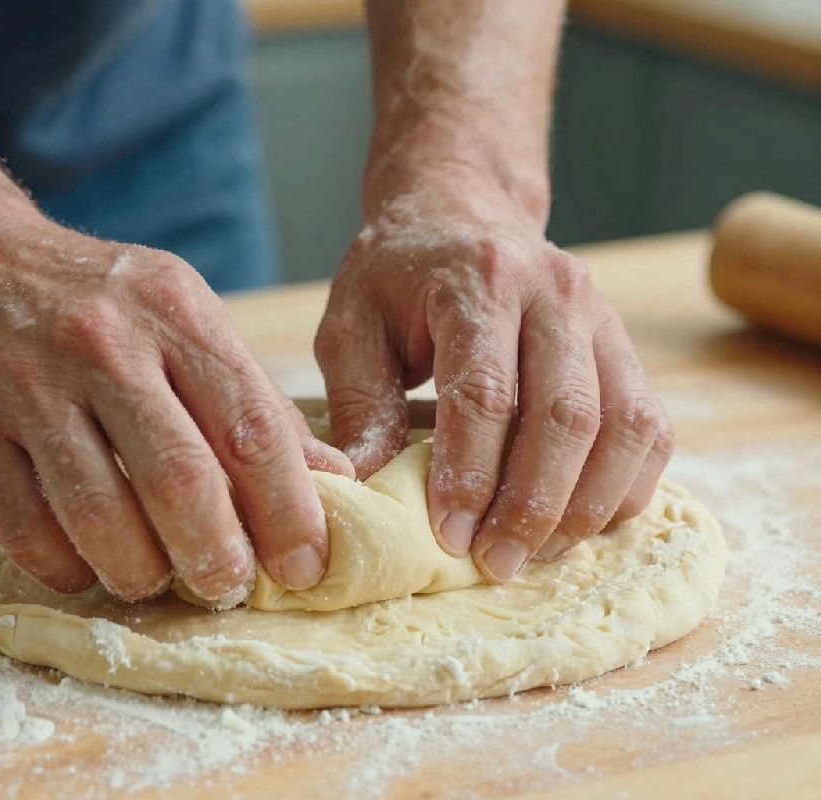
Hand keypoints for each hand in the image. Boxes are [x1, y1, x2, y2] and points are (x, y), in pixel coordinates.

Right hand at [0, 212, 351, 606]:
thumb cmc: (93, 302)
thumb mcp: (182, 318)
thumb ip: (251, 399)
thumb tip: (332, 480)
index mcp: (175, 313)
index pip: (251, 427)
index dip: (288, 512)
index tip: (306, 566)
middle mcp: (102, 345)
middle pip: (180, 480)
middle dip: (217, 558)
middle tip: (228, 590)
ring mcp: (27, 387)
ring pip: (100, 516)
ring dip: (140, 573)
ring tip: (157, 580)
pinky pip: (24, 530)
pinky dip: (66, 569)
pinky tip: (87, 568)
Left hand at [315, 168, 673, 581]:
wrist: (460, 213)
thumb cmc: (396, 278)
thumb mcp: (351, 325)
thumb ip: (358, 403)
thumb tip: (365, 485)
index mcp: (478, 279)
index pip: (485, 390)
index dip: (471, 472)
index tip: (448, 535)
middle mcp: (555, 293)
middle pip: (566, 414)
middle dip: (532, 504)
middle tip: (495, 563)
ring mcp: (602, 319)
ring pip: (623, 425)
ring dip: (584, 505)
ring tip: (534, 555)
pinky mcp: (626, 348)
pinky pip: (650, 428)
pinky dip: (625, 486)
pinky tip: (582, 524)